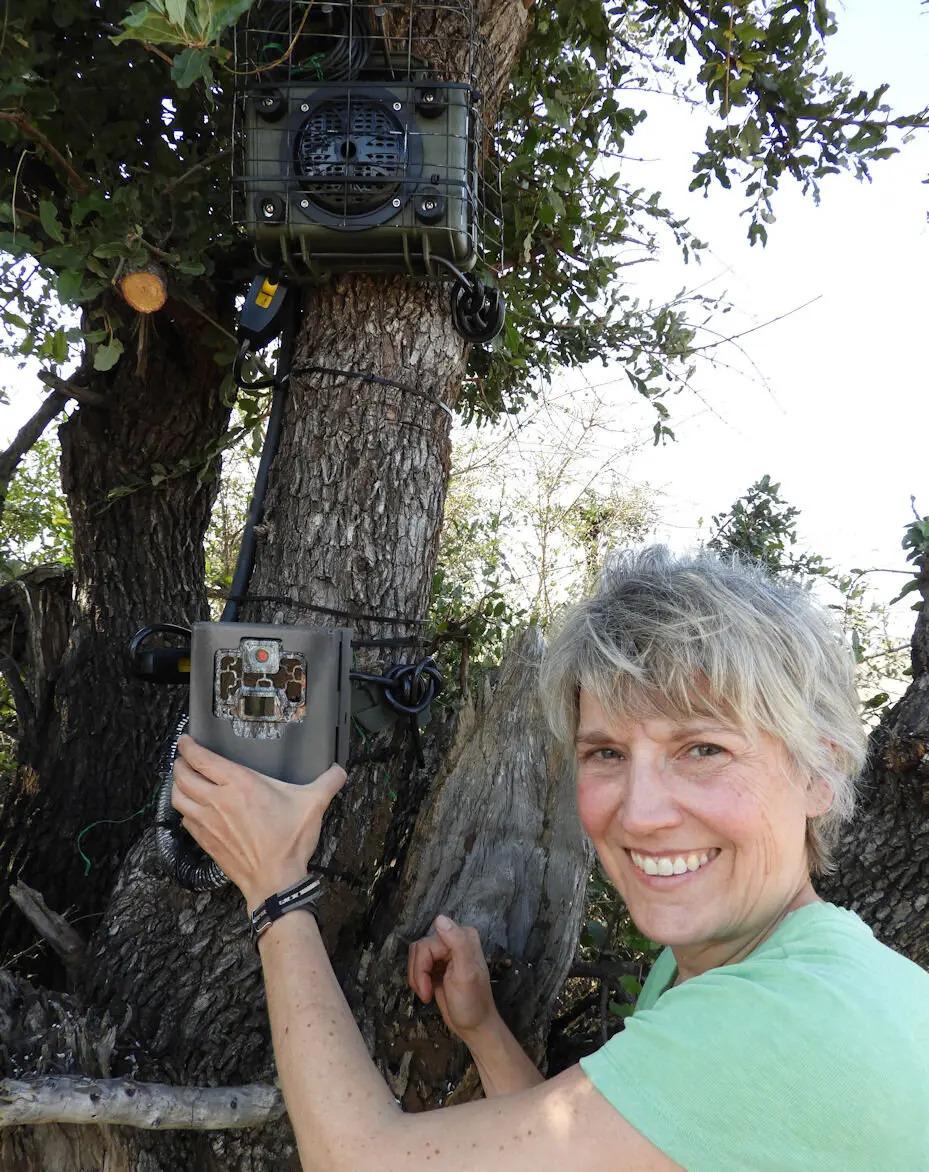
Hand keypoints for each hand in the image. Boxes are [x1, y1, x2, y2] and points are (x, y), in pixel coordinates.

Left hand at [171, 734, 346, 910]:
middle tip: (183, 757)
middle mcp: (217, 799)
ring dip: (176, 784)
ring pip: (177, 796)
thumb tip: (340, 771)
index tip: (186, 740)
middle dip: (179, 763)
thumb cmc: (289, 841)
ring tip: (182, 778)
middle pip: (182, 775)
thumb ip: (328, 782)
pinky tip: (192, 807)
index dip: (188, 746)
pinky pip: (184, 818)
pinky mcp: (204, 840)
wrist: (274, 881)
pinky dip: (183, 808)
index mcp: (239, 784)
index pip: (201, 759)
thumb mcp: (313, 805)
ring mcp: (207, 821)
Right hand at [407, 915, 497, 1041]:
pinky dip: (418, 980)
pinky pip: (417, 964)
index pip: (428, 944)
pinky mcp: (437, 965)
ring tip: (426, 994)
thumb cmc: (472, 1003)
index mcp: (463, 937)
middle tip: (426, 994)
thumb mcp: (466, 974)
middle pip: (419, 949)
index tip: (429, 988)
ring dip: (417, 978)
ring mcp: (445, 952)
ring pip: (415, 956)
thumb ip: (457, 943)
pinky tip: (427, 992)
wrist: (474, 1027)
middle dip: (419, 974)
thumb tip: (439, 918)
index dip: (423, 966)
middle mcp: (454, 940)